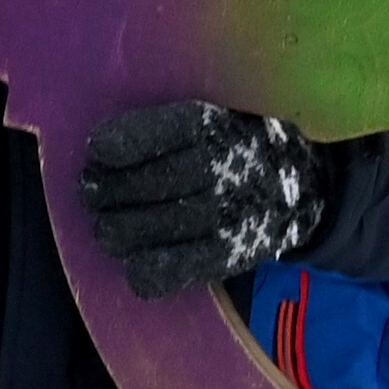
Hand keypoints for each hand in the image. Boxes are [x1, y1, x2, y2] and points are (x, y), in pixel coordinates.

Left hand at [81, 102, 333, 298]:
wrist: (296, 186)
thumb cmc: (230, 146)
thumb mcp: (208, 118)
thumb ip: (158, 130)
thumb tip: (98, 152)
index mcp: (214, 126)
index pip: (160, 133)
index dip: (121, 143)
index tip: (97, 150)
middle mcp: (223, 169)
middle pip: (145, 184)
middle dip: (106, 191)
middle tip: (92, 193)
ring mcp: (227, 214)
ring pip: (151, 228)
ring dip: (115, 231)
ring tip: (108, 227)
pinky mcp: (229, 254)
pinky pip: (174, 269)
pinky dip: (145, 270)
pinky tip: (134, 262)